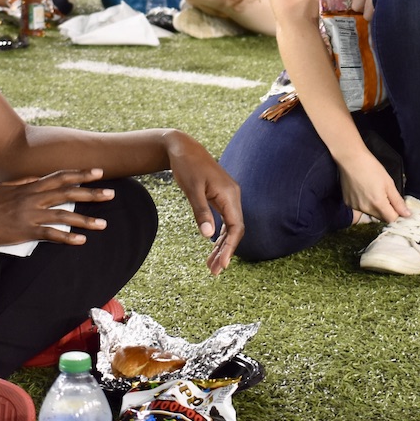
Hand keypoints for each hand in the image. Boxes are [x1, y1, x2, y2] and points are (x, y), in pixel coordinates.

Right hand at [0, 169, 115, 246]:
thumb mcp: (5, 186)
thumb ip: (24, 181)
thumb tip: (38, 177)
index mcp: (30, 185)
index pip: (60, 176)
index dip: (80, 174)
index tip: (98, 171)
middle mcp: (33, 197)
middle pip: (68, 193)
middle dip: (91, 193)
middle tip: (111, 194)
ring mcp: (31, 215)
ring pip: (64, 215)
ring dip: (85, 219)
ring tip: (103, 223)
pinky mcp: (26, 232)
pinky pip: (51, 234)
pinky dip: (67, 237)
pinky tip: (81, 240)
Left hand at [162, 130, 242, 273]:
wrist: (183, 148)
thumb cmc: (187, 166)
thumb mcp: (192, 190)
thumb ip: (201, 212)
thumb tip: (208, 236)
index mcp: (230, 195)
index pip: (236, 227)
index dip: (231, 247)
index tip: (222, 265)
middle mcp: (233, 196)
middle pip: (235, 230)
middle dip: (226, 251)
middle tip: (214, 272)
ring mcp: (228, 197)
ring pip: (230, 227)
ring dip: (222, 246)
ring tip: (211, 265)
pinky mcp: (221, 197)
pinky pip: (225, 220)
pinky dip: (219, 235)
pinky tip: (212, 247)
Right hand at [339, 151, 409, 223]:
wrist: (351, 159)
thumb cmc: (371, 167)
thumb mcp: (389, 183)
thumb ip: (398, 201)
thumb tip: (407, 214)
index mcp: (378, 203)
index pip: (392, 219)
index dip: (397, 214)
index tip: (398, 206)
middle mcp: (366, 208)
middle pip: (381, 217)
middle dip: (386, 210)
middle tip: (386, 195)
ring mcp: (355, 206)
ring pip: (370, 213)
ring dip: (375, 207)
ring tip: (373, 191)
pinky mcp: (348, 203)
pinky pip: (360, 208)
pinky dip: (364, 203)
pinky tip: (363, 191)